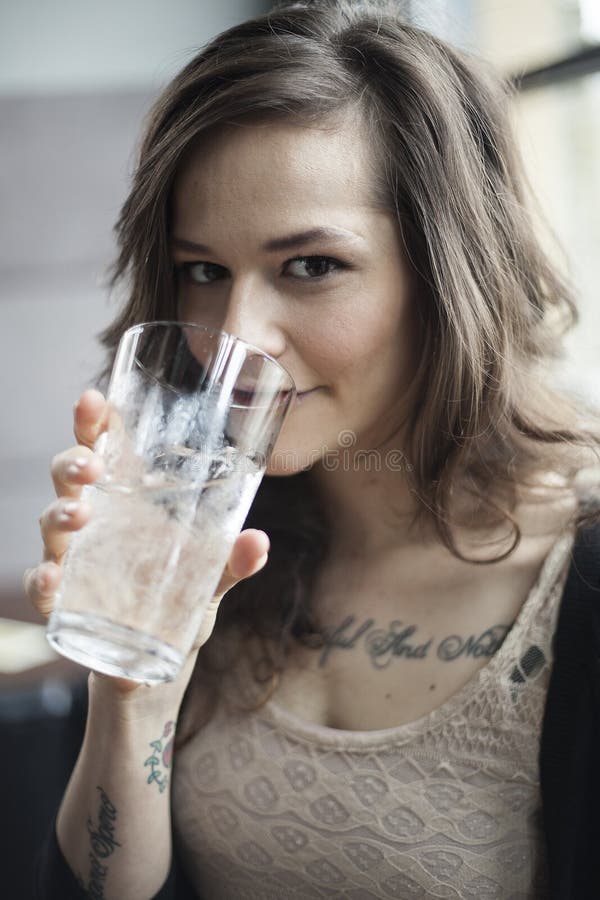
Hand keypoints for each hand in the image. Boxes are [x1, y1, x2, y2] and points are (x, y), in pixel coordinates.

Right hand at [23, 388, 269, 692]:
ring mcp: (77, 559)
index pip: (106, 448)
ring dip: (60, 515)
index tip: (93, 398)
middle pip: (70, 477)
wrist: (162, 657)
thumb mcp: (215, 577)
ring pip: (52, 523)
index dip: (94, 422)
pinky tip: (53, 583)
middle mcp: (97, 521)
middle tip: (90, 465)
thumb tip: (258, 542)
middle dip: (73, 463)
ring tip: (79, 516)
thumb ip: (235, 560)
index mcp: (131, 500)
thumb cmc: (184, 597)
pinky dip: (43, 583)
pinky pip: (43, 585)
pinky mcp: (66, 602)